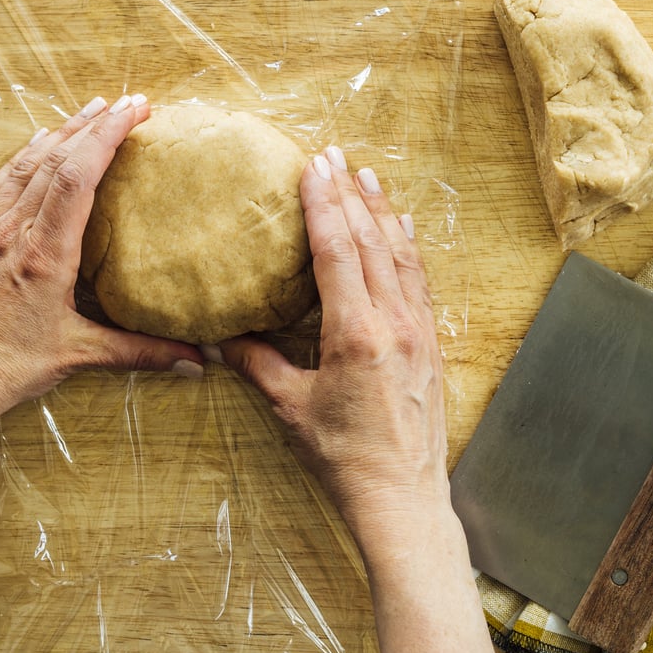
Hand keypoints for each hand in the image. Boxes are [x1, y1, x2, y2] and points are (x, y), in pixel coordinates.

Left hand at [0, 93, 203, 453]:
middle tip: (127, 103)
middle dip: (94, 123)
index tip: (134, 111)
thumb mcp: (80, 355)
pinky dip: (25, 154)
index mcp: (45, 254)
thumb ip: (144, 352)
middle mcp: (12, 231)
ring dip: (61, 130)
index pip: (79, 176)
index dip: (108, 135)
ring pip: (26, 163)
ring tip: (90, 109)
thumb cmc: (6, 367)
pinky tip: (39, 143)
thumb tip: (195, 362)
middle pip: (56, 158)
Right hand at [220, 146, 448, 544]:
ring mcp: (419, 331)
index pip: (337, 252)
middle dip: (350, 193)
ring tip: (367, 174)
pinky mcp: (431, 343)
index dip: (323, 205)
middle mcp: (394, 322)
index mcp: (356, 334)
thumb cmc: (345, 458)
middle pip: (371, 242)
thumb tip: (220, 337)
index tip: (313, 167)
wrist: (402, 498)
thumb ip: (257, 365)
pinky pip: (420, 281)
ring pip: (401, 255)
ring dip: (382, 211)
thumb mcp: (291, 409)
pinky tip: (404, 227)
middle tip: (334, 154)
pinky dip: (408, 247)